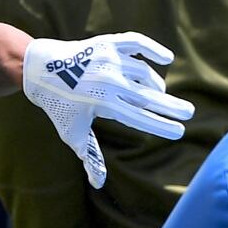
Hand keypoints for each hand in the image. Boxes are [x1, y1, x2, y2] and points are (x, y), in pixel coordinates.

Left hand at [23, 34, 194, 187]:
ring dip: (155, 84)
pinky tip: (167, 58)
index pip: (141, 118)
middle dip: (172, 106)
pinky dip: (153, 49)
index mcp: (104, 104)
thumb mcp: (72, 132)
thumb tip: (98, 184)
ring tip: (159, 92)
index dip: (163, 125)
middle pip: (150, 95)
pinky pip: (137, 43)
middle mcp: (110, 81)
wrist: (38, 69)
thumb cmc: (57, 105)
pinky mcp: (107, 43)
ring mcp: (109, 59)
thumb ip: (90, 156)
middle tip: (189, 112)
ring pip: (145, 73)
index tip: (179, 131)